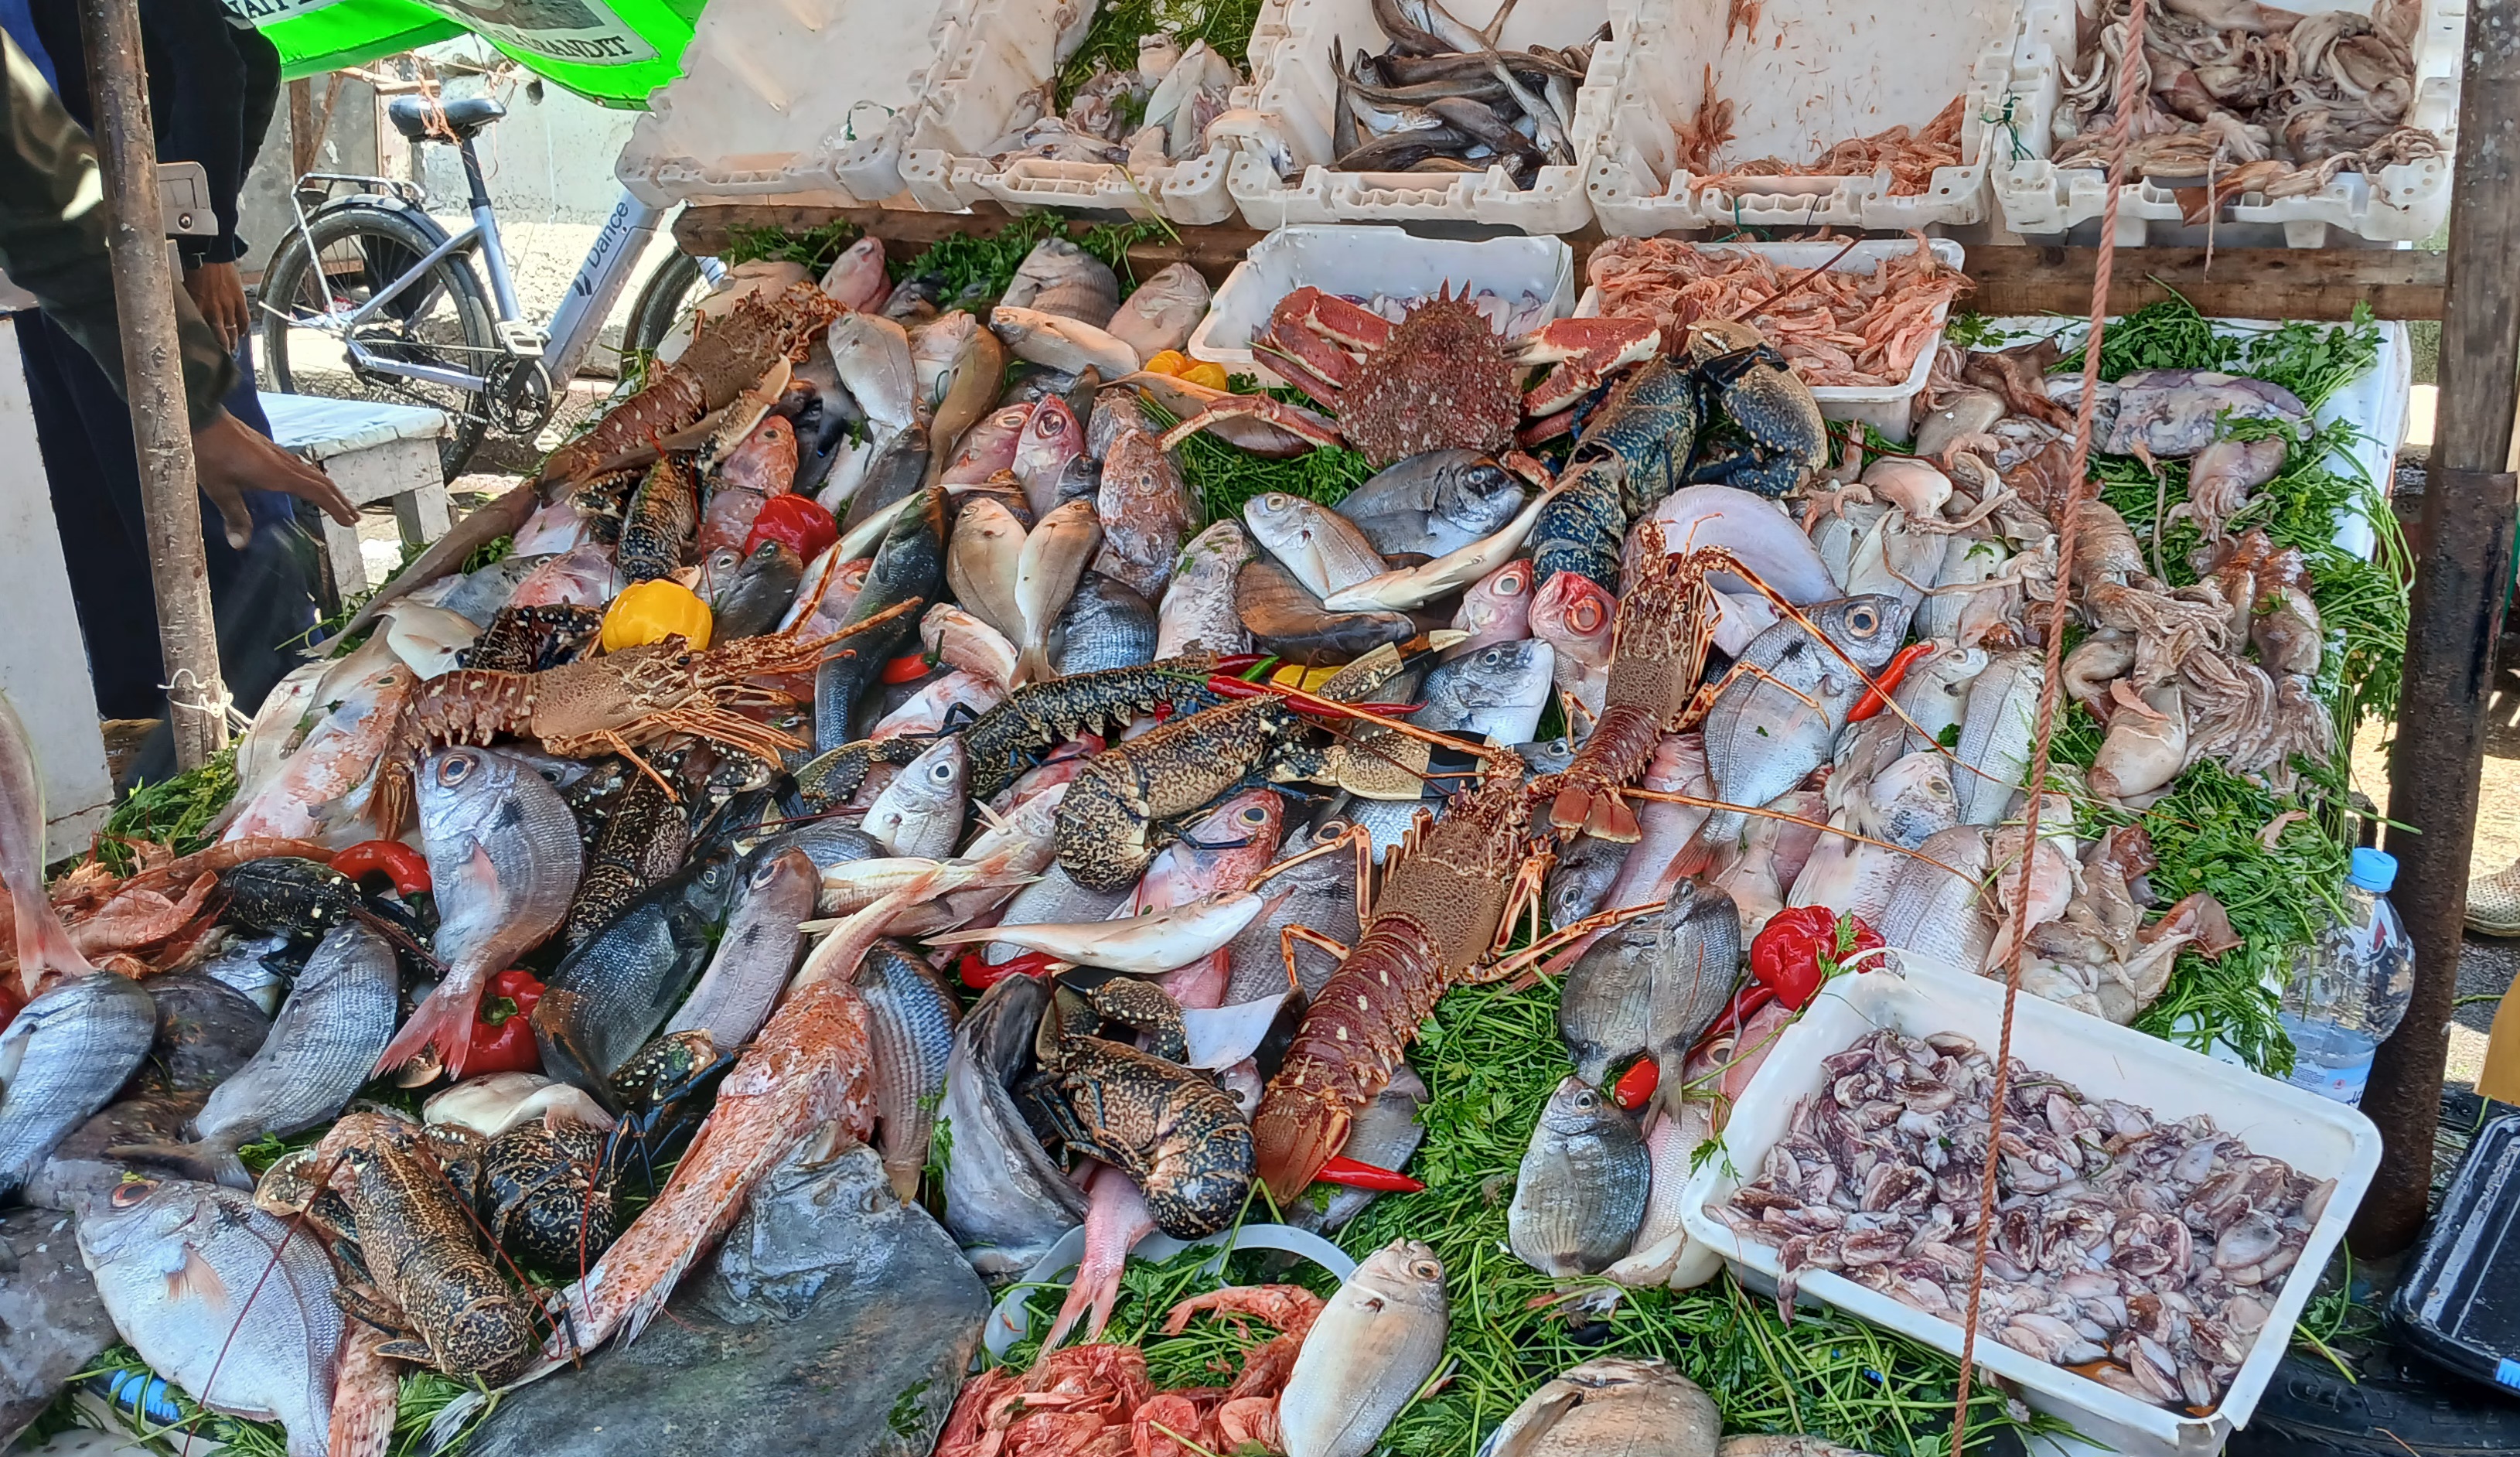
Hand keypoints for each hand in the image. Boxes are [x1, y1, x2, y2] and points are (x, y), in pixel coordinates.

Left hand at [183, 261, 249, 350]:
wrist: (210, 251)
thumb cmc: (192, 265)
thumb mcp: (183, 287)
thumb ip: (186, 303)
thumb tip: (183, 313)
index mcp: (197, 308)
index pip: (202, 334)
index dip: (204, 347)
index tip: (204, 355)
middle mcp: (214, 311)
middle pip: (220, 338)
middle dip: (222, 350)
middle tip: (221, 358)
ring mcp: (229, 306)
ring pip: (232, 331)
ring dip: (232, 342)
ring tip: (231, 349)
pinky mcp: (240, 300)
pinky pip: (244, 319)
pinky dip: (243, 328)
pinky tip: (241, 333)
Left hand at [192, 408, 358, 548]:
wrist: (201, 418)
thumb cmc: (210, 454)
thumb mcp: (220, 489)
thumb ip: (235, 516)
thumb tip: (240, 545)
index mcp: (279, 475)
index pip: (318, 492)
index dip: (336, 507)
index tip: (349, 521)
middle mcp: (284, 463)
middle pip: (322, 481)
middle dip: (339, 500)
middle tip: (353, 516)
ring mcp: (277, 453)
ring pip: (312, 472)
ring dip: (328, 489)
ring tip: (336, 501)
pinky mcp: (268, 449)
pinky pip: (300, 466)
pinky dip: (312, 479)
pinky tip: (305, 482)